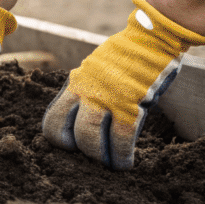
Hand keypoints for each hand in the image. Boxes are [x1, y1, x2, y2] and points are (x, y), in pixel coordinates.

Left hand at [41, 0, 204, 169]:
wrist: (151, 39)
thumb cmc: (126, 57)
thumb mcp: (94, 71)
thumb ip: (86, 91)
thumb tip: (83, 116)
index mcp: (75, 84)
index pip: (53, 117)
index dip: (58, 138)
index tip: (71, 146)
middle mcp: (84, 91)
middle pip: (65, 131)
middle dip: (75, 151)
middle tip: (88, 158)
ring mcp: (105, 97)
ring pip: (89, 136)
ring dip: (97, 156)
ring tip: (107, 164)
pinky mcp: (130, 103)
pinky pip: (121, 138)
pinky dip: (121, 156)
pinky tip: (125, 164)